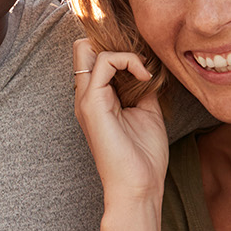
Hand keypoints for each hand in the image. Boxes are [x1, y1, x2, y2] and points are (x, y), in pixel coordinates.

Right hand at [72, 38, 169, 202]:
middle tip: (138, 61)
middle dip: (113, 44)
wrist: (139, 186)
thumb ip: (143, 88)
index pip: (94, 57)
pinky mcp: (92, 103)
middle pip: (82, 47)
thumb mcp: (147, 112)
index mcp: (97, 100)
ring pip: (88, 48)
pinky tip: (144, 77)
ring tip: (144, 72)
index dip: (119, 50)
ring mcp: (85, 99)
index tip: (145, 66)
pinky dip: (128, 61)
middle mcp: (86, 97)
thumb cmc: (144, 157)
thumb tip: (148, 68)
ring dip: (123, 52)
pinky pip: (104, 62)